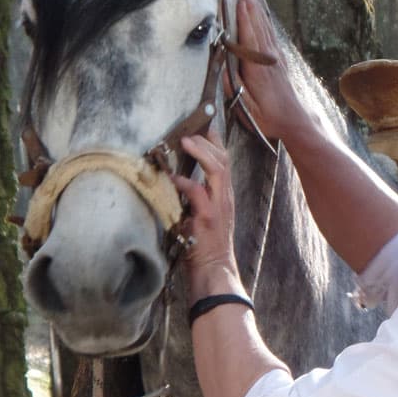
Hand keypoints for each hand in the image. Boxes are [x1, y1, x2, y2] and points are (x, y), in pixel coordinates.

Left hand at [176, 129, 244, 299]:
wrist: (214, 270)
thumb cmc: (205, 247)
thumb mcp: (203, 217)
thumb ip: (196, 199)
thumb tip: (178, 182)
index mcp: (224, 197)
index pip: (225, 162)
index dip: (216, 142)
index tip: (205, 126)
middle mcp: (224, 198)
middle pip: (223, 160)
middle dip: (207, 142)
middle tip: (190, 133)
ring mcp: (218, 207)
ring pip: (217, 170)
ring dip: (201, 153)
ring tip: (186, 142)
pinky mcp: (208, 218)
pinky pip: (198, 193)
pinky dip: (185, 182)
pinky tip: (172, 178)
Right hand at [234, 0, 311, 142]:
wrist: (294, 122)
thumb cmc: (267, 117)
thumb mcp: (246, 108)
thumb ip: (233, 86)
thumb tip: (221, 64)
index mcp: (257, 69)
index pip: (249, 38)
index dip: (242, 18)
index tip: (236, 0)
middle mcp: (268, 59)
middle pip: (258, 26)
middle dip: (249, 5)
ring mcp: (276, 58)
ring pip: (265, 28)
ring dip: (256, 9)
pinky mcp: (280, 61)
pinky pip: (271, 35)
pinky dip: (265, 21)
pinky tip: (261, 13)